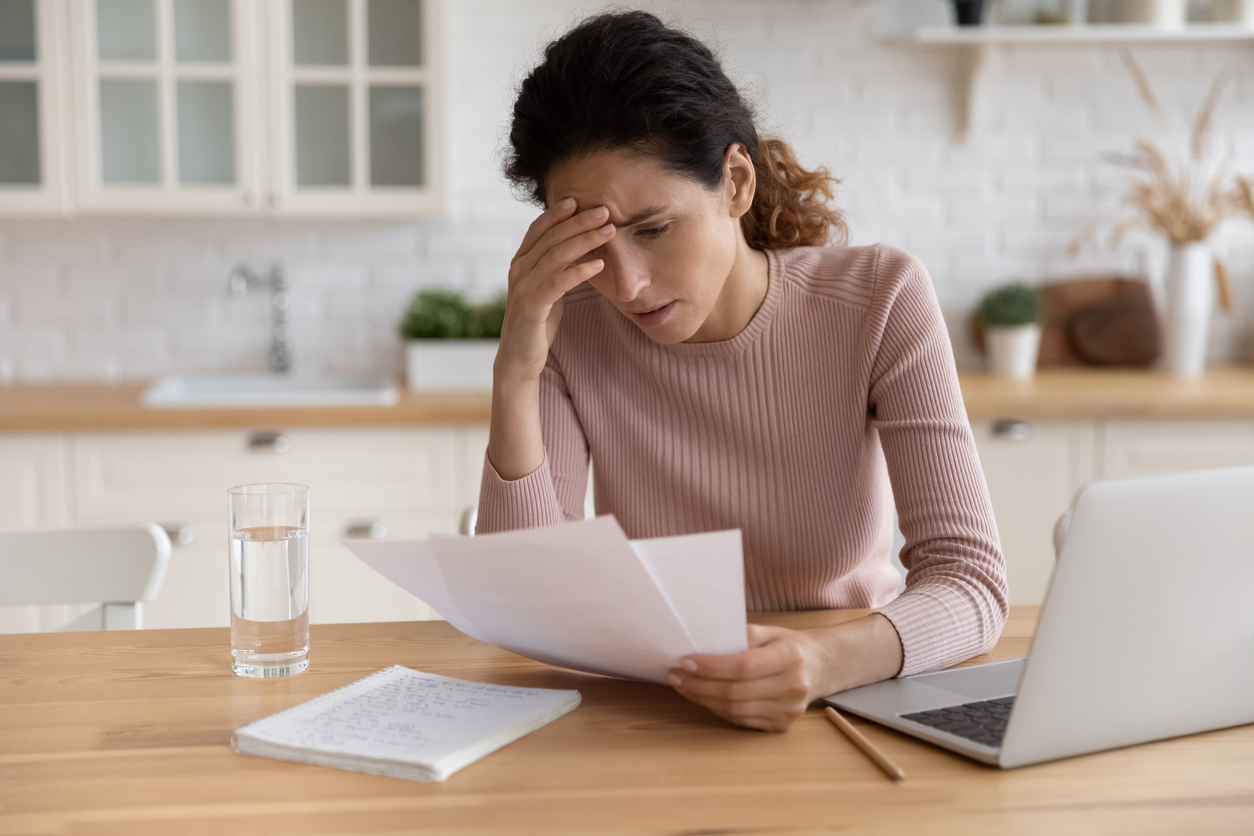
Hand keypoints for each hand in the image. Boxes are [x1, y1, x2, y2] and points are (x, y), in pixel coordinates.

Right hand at [497, 198, 616, 384]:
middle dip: (579, 222)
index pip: (538, 229)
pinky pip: (558, 283)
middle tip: (605, 211)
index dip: (557, 212)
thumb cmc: (537, 321)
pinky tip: (599, 264)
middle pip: (551, 237)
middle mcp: (518, 270)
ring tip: (609, 232)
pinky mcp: (532, 307)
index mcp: (521, 262)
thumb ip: (556, 267)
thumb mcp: (547, 288)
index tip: (580, 199)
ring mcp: (523, 287)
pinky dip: (579, 271)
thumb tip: (579, 246)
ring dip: (585, 240)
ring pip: (556, 255)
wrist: (520, 357)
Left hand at [667, 624, 825, 732]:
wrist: (819, 667)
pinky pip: (742, 720)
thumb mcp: (769, 631)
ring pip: (735, 710)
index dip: (711, 667)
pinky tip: (704, 697)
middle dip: (699, 685)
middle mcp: (793, 686)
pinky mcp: (782, 725)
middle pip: (736, 692)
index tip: (685, 661)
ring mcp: (790, 710)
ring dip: (703, 699)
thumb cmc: (787, 645)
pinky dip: (718, 709)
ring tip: (683, 686)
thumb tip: (703, 645)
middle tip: (675, 675)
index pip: (744, 666)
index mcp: (791, 656)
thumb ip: (740, 636)